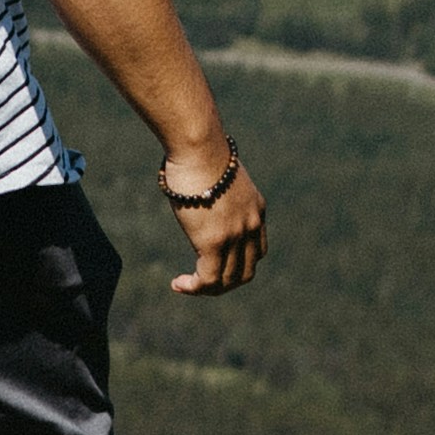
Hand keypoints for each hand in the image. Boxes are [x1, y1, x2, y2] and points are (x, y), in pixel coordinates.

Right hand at [161, 142, 265, 297]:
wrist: (198, 146)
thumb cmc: (198, 151)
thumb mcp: (216, 173)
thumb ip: (214, 188)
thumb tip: (194, 186)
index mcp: (256, 209)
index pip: (256, 251)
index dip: (237, 264)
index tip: (214, 262)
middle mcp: (250, 226)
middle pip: (246, 271)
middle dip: (224, 282)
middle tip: (200, 281)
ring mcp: (234, 236)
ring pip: (227, 280)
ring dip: (206, 289)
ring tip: (185, 285)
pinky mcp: (213, 242)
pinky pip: (207, 279)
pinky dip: (194, 288)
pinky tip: (178, 284)